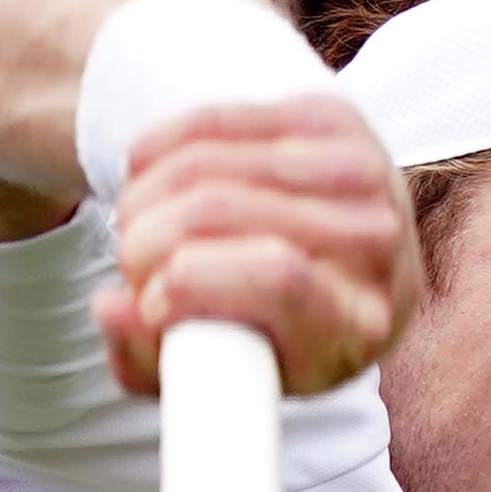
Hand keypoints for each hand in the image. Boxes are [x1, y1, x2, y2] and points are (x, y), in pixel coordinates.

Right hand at [95, 98, 423, 400]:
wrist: (344, 262)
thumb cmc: (270, 330)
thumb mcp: (218, 372)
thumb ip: (153, 362)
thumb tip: (113, 307)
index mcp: (359, 324)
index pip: (278, 276)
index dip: (192, 279)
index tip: (152, 299)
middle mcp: (377, 243)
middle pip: (224, 211)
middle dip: (146, 239)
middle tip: (131, 265)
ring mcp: (362, 171)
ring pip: (209, 162)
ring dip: (142, 197)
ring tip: (136, 227)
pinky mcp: (333, 119)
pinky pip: (213, 119)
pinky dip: (156, 150)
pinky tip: (145, 177)